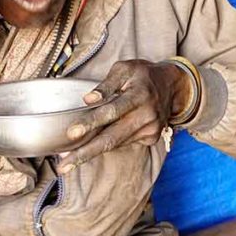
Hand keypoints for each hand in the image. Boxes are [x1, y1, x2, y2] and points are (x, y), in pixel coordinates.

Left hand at [58, 59, 190, 172]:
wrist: (172, 85)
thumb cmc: (143, 75)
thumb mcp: (125, 69)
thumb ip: (106, 84)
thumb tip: (88, 100)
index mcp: (139, 94)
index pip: (112, 111)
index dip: (91, 122)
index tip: (72, 133)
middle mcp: (147, 115)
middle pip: (112, 138)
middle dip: (85, 153)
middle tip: (63, 166)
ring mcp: (150, 129)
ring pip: (115, 144)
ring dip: (90, 152)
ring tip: (68, 159)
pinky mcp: (151, 138)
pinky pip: (123, 143)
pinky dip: (107, 145)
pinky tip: (93, 145)